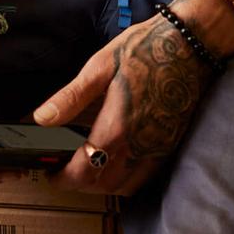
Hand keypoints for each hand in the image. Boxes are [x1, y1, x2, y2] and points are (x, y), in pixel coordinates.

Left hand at [34, 11, 210, 196]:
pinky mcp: (170, 146)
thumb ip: (71, 97)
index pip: (83, 172)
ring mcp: (157, 150)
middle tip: (64, 170)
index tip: (50, 172)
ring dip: (102, 185)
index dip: (62, 178)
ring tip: (87, 167)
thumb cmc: (145, 50)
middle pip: (102, 185)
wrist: (190, 46)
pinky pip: (144, 178)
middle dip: (79, 184)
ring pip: (125, 187)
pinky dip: (125, 180)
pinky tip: (117, 162)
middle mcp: (138, 147)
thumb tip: (42, 118)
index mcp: (117, 127)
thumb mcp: (100, 66)